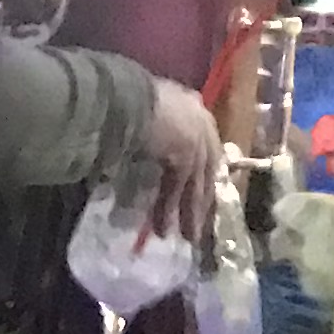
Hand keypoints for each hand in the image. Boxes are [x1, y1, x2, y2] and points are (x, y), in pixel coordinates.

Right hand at [141, 79, 221, 241]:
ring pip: (196, 184)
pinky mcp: (186, 157)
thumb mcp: (146, 106)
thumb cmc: (126, 97)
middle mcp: (201, 122)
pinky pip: (177, 190)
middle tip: (201, 223)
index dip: (203, 170)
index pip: (206, 145)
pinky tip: (162, 229)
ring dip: (190, 213)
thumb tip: (139, 136)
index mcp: (193, 106)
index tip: (202, 189)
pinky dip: (168, 210)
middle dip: (203, 198)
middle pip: (207, 169)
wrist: (126, 97)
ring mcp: (197, 140)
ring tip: (187, 237)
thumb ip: (152, 121)